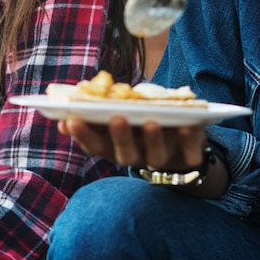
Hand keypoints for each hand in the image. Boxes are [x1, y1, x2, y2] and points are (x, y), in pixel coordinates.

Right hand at [59, 116, 205, 169]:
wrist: (180, 143)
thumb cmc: (139, 121)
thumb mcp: (118, 112)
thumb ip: (98, 110)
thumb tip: (68, 102)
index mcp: (116, 146)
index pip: (95, 146)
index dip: (82, 134)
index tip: (70, 119)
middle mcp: (137, 155)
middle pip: (125, 155)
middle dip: (120, 137)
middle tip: (116, 118)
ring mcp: (163, 158)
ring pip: (155, 156)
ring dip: (153, 140)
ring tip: (151, 122)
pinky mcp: (188, 157)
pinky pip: (190, 155)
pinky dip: (189, 141)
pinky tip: (187, 127)